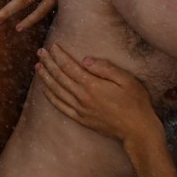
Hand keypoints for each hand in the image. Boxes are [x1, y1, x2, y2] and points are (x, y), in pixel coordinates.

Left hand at [36, 44, 160, 148]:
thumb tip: (85, 60)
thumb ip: (105, 68)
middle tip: (40, 52)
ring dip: (46, 78)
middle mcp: (82, 97)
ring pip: (57, 91)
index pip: (69, 66)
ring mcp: (80, 110)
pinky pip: (61, 107)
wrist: (138, 130)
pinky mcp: (81, 120)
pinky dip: (51, 98)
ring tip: (38, 67)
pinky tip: (45, 91)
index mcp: (92, 85)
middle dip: (48, 63)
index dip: (59, 56)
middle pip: (60, 77)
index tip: (52, 46)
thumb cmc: (136, 102)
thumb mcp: (126, 80)